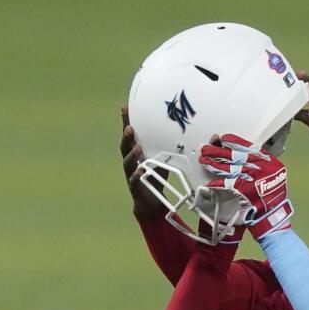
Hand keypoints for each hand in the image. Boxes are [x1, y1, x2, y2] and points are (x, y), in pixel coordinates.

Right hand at [121, 105, 169, 221]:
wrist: (152, 202)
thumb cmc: (157, 177)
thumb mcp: (163, 159)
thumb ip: (167, 147)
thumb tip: (184, 133)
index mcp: (136, 153)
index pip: (130, 135)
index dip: (127, 121)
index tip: (125, 107)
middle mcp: (131, 162)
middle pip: (124, 146)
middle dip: (126, 136)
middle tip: (130, 128)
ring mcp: (131, 174)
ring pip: (127, 163)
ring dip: (131, 154)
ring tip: (137, 147)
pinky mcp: (135, 187)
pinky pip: (133, 181)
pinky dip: (136, 176)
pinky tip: (139, 172)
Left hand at [199, 135, 292, 239]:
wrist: (273, 211)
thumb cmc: (273, 193)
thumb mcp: (274, 172)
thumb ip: (260, 162)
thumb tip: (245, 155)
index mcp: (266, 161)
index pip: (247, 147)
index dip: (234, 142)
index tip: (224, 139)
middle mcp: (257, 167)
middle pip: (234, 156)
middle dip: (218, 152)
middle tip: (206, 148)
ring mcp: (249, 178)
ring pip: (228, 168)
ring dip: (214, 164)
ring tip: (204, 161)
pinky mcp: (242, 190)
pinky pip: (226, 185)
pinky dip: (217, 184)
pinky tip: (209, 182)